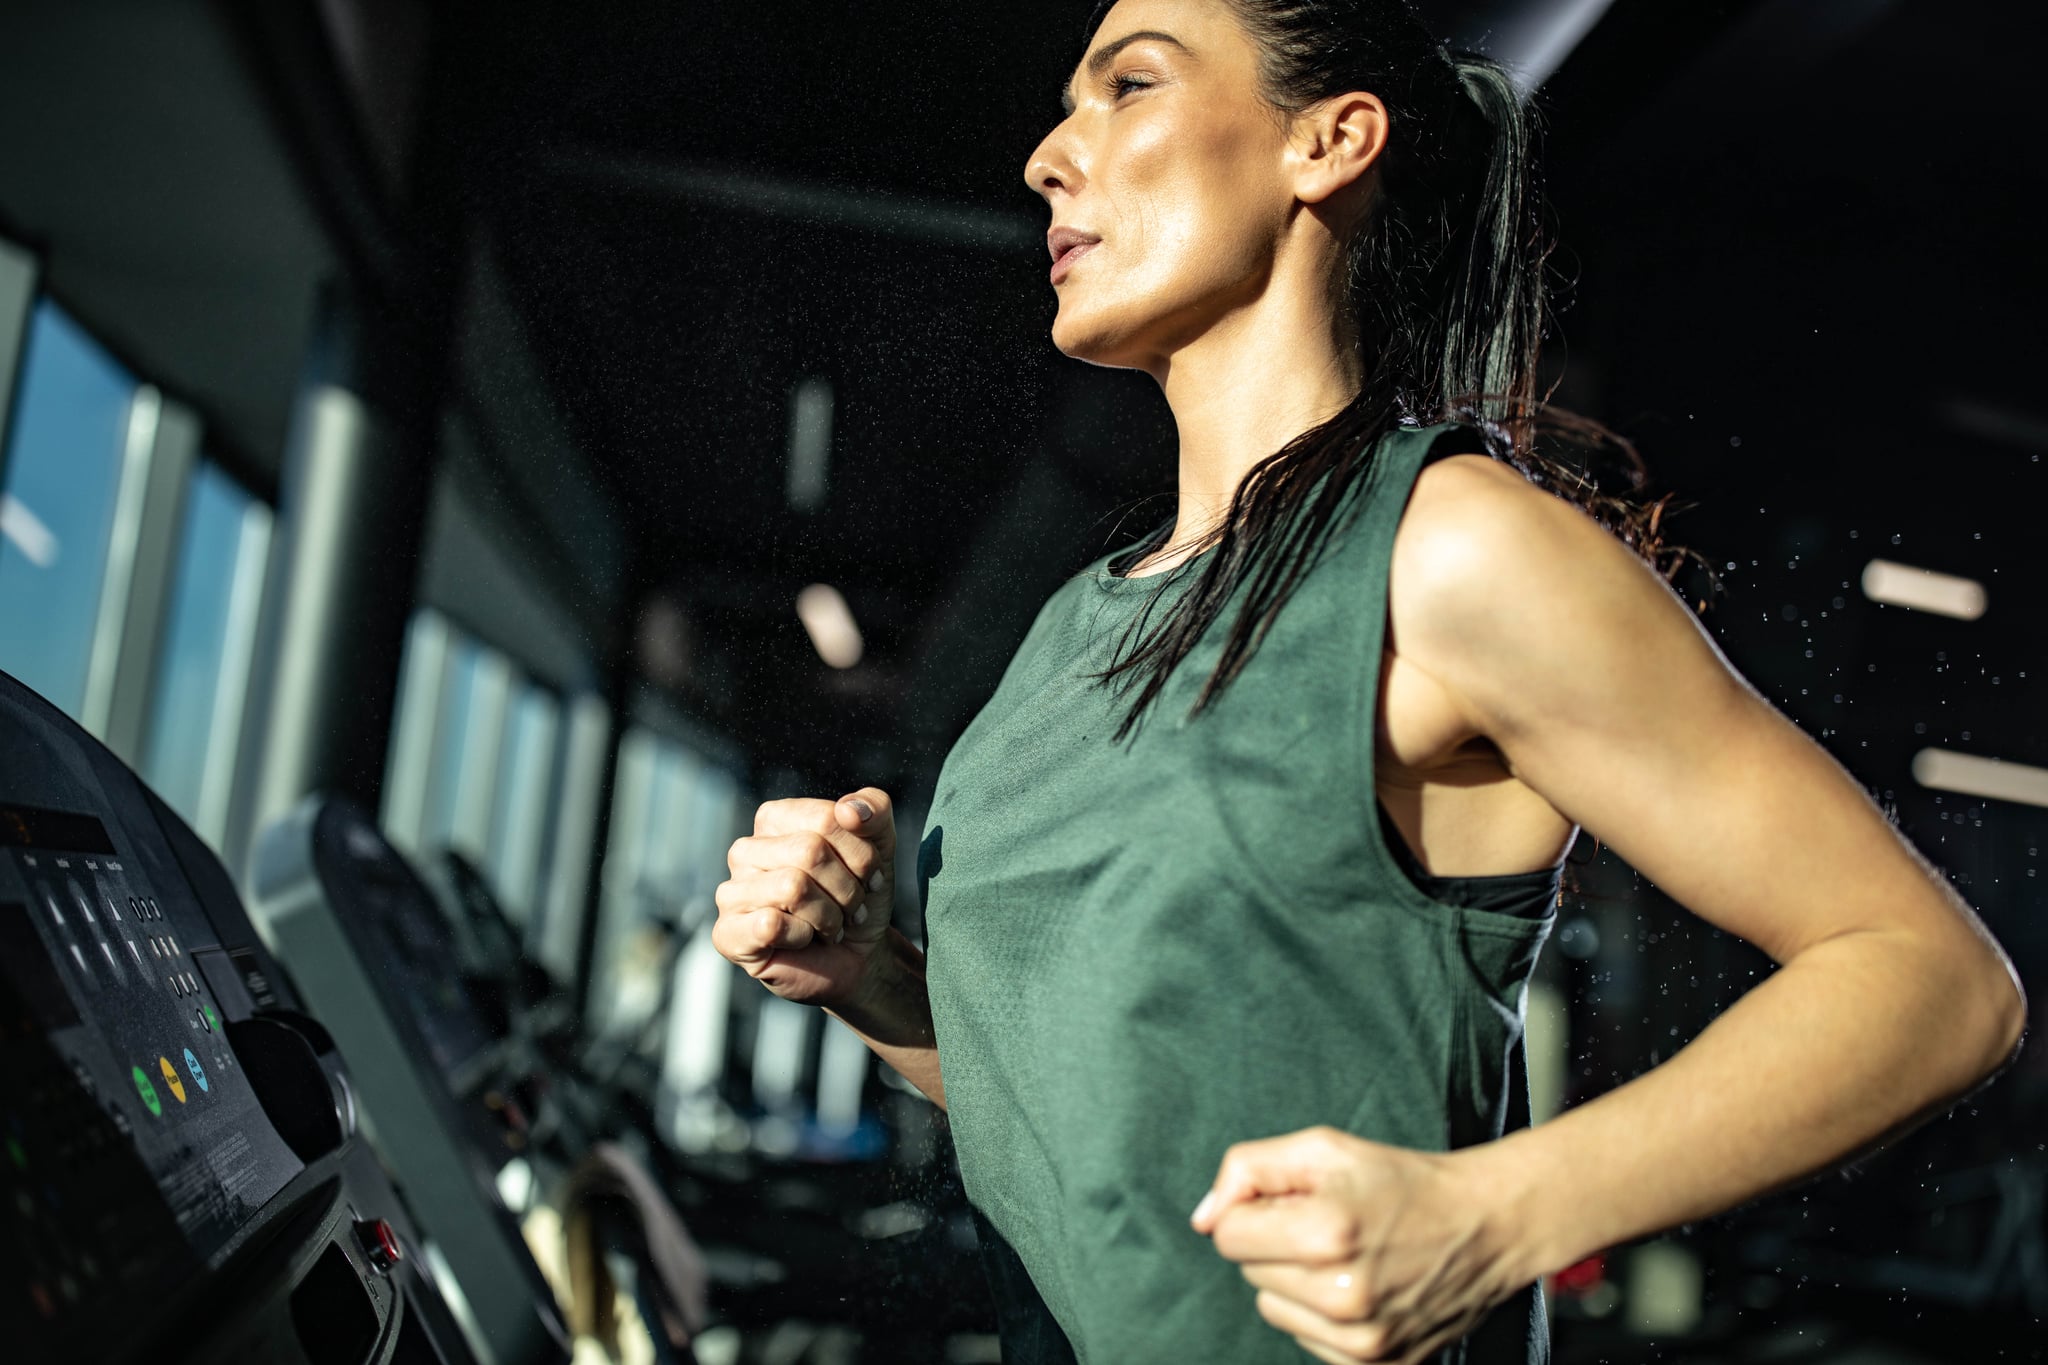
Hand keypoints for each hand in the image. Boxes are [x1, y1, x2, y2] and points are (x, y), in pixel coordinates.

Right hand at [713, 787, 897, 1009]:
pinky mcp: (727, 933)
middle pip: (810, 851)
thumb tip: (849, 809)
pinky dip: (803, 936)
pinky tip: (804, 940)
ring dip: (829, 915)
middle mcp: (745, 850)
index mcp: (774, 819)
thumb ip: (875, 811)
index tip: (868, 876)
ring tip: (832, 926)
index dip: (861, 854)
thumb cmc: (860, 897)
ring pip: (792, 887)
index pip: (826, 819)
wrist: (859, 957)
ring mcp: (731, 892)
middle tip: (851, 908)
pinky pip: (770, 925)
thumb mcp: (880, 847)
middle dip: (847, 888)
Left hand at [1191, 1127, 1529, 1363]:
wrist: (1483, 1225)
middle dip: (1277, 1244)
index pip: (1227, 1236)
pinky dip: (1323, 1316)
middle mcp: (1343, 1296)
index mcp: (1326, 1233)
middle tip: (1330, 1224)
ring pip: (1273, 1310)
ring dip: (1296, 1283)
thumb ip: (1247, 1169)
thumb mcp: (1322, 1147)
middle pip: (1248, 1273)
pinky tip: (1362, 1287)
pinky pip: (1308, 1341)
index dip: (1253, 1211)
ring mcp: (1364, 1341)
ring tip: (1346, 1256)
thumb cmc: (1400, 1181)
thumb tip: (1203, 1218)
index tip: (1293, 1203)